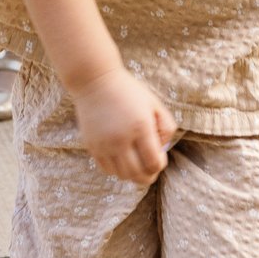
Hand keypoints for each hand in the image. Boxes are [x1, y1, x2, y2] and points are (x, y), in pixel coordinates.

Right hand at [70, 67, 176, 182]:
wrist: (95, 81)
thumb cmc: (129, 91)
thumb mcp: (154, 104)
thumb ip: (166, 127)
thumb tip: (163, 149)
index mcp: (140, 127)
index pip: (154, 163)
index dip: (160, 164)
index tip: (160, 155)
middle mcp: (121, 139)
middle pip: (138, 175)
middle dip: (149, 176)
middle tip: (151, 168)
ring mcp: (104, 145)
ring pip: (122, 175)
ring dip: (133, 174)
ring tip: (137, 163)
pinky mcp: (92, 146)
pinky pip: (107, 170)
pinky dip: (117, 170)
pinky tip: (122, 158)